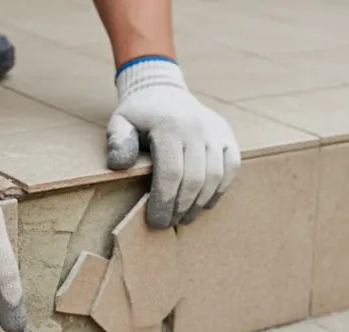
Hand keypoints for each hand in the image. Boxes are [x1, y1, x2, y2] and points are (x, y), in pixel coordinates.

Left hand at [107, 58, 239, 228]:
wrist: (163, 91)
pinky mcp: (227, 135)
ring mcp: (216, 131)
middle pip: (194, 179)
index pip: (171, 173)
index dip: (164, 201)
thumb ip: (118, 142)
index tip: (155, 221)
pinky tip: (204, 203)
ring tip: (184, 217)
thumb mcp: (119, 123)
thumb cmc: (138, 115)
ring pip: (215, 176)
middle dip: (181, 207)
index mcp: (169, 126)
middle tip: (169, 222)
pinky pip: (231, 167)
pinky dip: (220, 189)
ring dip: (199, 202)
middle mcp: (197, 127)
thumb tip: (119, 165)